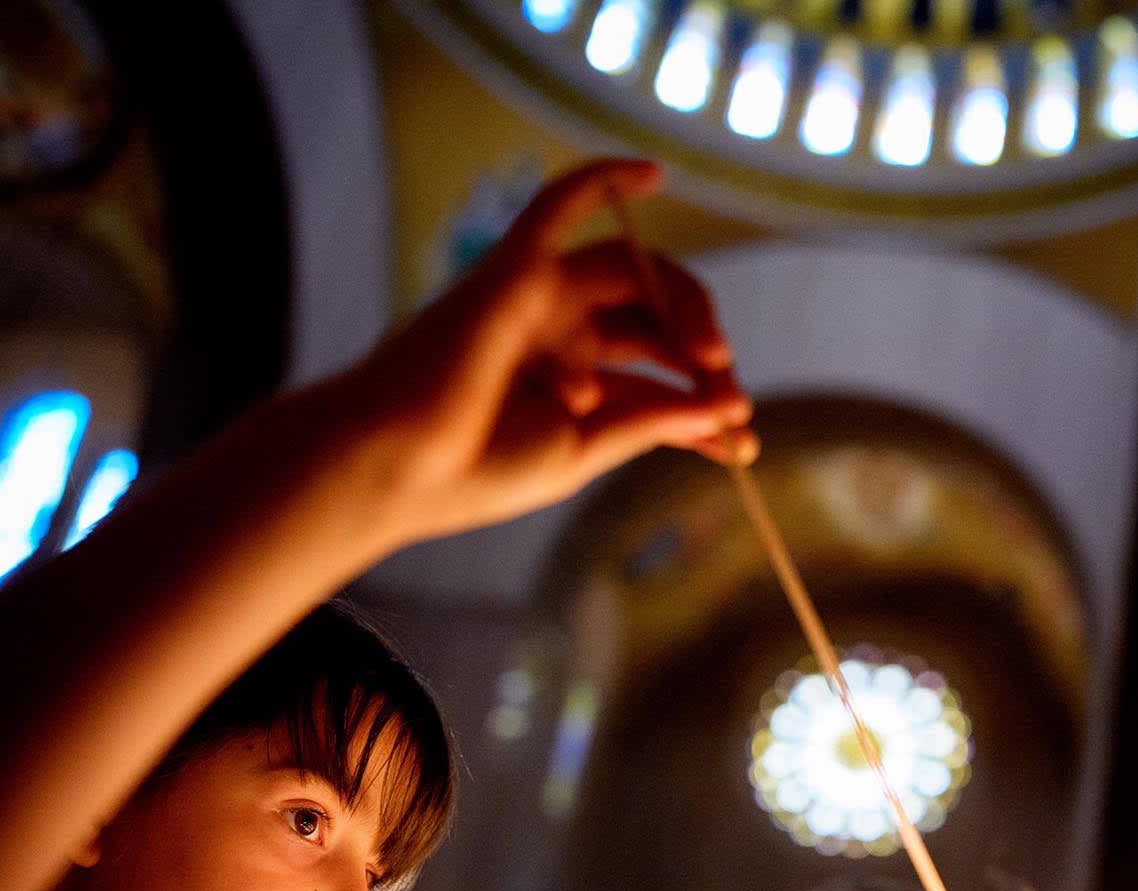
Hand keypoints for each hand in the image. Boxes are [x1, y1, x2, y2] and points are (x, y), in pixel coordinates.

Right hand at [316, 159, 756, 546]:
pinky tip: (653, 172)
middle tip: (726, 388)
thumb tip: (728, 407)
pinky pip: (559, 205)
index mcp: (575, 382)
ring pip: (632, 271)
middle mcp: (559, 332)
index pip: (660, 375)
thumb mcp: (584, 451)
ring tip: (708, 353)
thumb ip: (652, 420)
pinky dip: (603, 180)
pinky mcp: (513, 268)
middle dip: (702, 351)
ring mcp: (536, 296)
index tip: (741, 445)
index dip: (706, 403)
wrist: (397, 465)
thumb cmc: (477, 470)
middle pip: (654, 315)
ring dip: (684, 302)